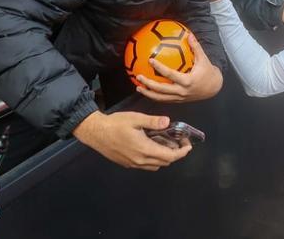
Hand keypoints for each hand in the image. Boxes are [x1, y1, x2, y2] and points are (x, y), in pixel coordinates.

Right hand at [72, 111, 191, 170]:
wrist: (95, 132)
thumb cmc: (115, 124)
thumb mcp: (135, 119)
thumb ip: (153, 122)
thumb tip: (168, 122)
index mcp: (145, 149)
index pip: (170, 156)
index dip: (182, 152)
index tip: (188, 144)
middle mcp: (141, 161)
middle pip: (165, 162)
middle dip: (175, 153)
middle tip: (178, 141)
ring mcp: (134, 164)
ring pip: (156, 165)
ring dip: (164, 157)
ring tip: (166, 143)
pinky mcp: (128, 164)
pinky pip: (146, 165)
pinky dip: (154, 158)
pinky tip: (151, 146)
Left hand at [136, 32, 222, 102]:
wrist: (214, 88)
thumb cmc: (208, 72)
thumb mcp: (203, 59)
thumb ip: (196, 47)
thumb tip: (189, 35)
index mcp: (187, 81)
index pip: (170, 74)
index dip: (159, 68)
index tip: (150, 60)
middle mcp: (182, 91)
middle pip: (161, 90)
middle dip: (148, 84)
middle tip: (138, 77)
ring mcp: (179, 98)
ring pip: (161, 98)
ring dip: (148, 93)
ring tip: (138, 87)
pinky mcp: (179, 101)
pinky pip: (164, 99)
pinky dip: (155, 96)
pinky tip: (147, 90)